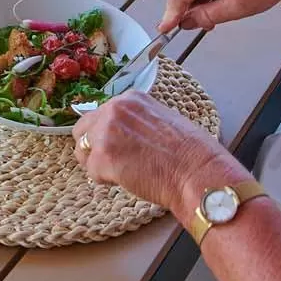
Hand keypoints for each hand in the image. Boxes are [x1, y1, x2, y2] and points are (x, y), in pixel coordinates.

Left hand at [72, 90, 233, 209]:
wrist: (198, 172)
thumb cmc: (191, 152)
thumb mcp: (162, 119)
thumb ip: (136, 121)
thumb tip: (121, 133)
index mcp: (130, 99)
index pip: (100, 114)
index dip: (106, 134)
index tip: (118, 146)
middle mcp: (114, 109)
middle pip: (82, 129)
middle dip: (93, 147)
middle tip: (112, 163)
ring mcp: (106, 132)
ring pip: (82, 151)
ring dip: (96, 164)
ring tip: (120, 173)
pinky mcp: (103, 157)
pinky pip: (91, 172)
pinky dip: (105, 180)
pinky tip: (126, 180)